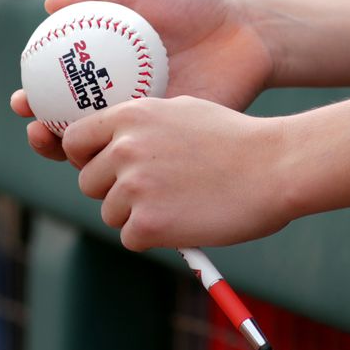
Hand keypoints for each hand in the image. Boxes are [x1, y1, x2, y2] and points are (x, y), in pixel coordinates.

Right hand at [11, 0, 274, 159]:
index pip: (56, 92)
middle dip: (43, 136)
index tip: (21, 100)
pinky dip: (121, 158)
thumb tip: (50, 4)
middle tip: (36, 129)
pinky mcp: (171, 140)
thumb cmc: (194, 6)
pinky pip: (140, 154)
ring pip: (100, 149)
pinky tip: (112, 152)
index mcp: (103, 71)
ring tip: (66, 147)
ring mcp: (144, 124)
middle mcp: (118, 100)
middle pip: (68, 127)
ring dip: (74, 154)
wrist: (247, 32)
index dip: (33, 100)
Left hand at [60, 96, 293, 249]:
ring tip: (178, 204)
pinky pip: (130, 238)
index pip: (73, 141)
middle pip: (87, 182)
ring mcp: (133, 186)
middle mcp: (123, 148)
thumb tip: (108, 144)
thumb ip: (139, 126)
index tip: (104, 168)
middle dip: (113, 191)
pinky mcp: (147, 222)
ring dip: (136, 216)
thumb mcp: (179, 111)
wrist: (276, 167)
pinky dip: (153, 238)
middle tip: (153, 193)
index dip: (86, 158)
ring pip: (109, 212)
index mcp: (128, 116)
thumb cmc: (235, 139)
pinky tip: (184, 222)